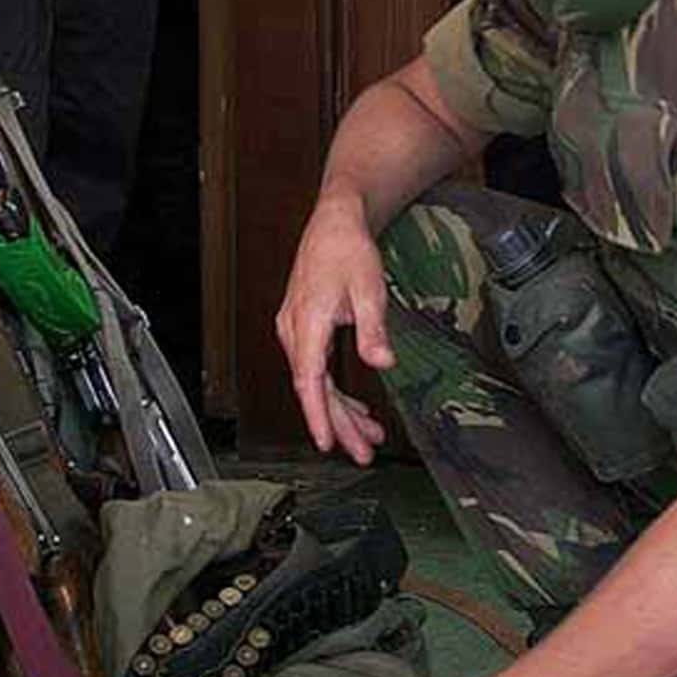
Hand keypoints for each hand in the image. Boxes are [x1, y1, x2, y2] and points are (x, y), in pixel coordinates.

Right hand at [276, 190, 393, 461]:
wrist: (334, 223)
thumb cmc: (348, 251)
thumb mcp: (368, 289)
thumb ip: (373, 329)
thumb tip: (381, 362)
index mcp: (306, 324)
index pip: (309, 381)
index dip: (318, 415)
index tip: (327, 443)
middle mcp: (294, 332)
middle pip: (314, 390)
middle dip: (339, 424)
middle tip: (364, 453)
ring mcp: (296, 332)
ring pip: (316, 383)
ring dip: (341, 411)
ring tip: (369, 436)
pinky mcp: (304, 330)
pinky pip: (317, 370)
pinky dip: (335, 391)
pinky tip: (356, 407)